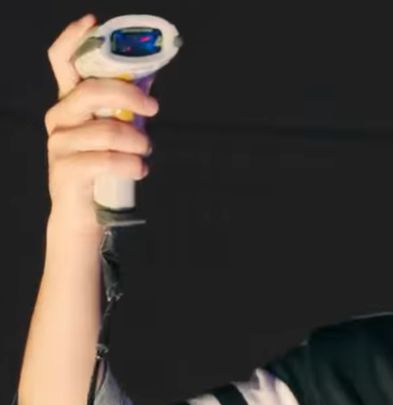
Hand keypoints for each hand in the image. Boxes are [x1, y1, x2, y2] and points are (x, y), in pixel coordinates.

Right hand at [44, 14, 159, 235]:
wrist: (85, 213)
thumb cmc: (104, 165)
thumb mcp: (114, 131)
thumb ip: (123, 108)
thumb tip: (150, 83)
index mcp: (71, 102)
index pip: (62, 61)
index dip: (74, 38)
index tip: (94, 23)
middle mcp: (59, 117)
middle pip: (92, 92)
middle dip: (129, 98)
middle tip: (153, 110)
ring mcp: (59, 143)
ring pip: (106, 130)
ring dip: (137, 142)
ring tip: (145, 152)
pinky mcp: (66, 170)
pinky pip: (105, 160)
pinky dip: (130, 164)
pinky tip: (139, 169)